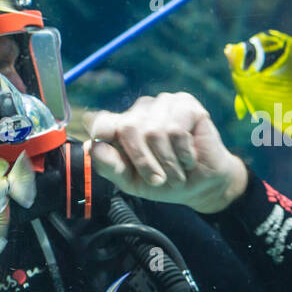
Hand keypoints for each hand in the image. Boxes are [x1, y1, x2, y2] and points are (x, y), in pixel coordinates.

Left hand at [85, 92, 248, 213]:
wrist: (199, 186)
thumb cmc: (163, 181)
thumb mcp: (130, 181)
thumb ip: (109, 166)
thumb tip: (91, 146)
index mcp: (121, 127)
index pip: (103, 121)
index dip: (100, 129)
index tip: (101, 139)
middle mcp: (139, 112)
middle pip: (128, 128)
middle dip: (143, 161)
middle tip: (157, 179)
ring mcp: (163, 105)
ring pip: (154, 131)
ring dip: (167, 161)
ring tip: (176, 172)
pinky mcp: (186, 105)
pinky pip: (177, 129)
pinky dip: (183, 152)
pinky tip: (188, 158)